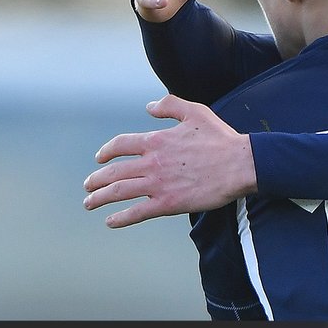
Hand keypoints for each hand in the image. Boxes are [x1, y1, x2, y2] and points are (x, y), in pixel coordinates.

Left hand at [83, 94, 258, 227]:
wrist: (239, 164)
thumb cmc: (221, 138)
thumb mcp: (195, 112)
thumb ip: (170, 105)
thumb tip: (149, 106)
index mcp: (156, 141)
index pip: (120, 145)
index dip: (106, 151)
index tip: (99, 158)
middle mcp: (152, 163)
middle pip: (113, 172)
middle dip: (96, 180)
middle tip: (88, 186)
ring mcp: (158, 185)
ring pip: (119, 192)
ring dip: (100, 198)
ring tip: (89, 203)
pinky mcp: (168, 204)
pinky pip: (137, 212)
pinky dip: (120, 218)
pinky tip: (110, 221)